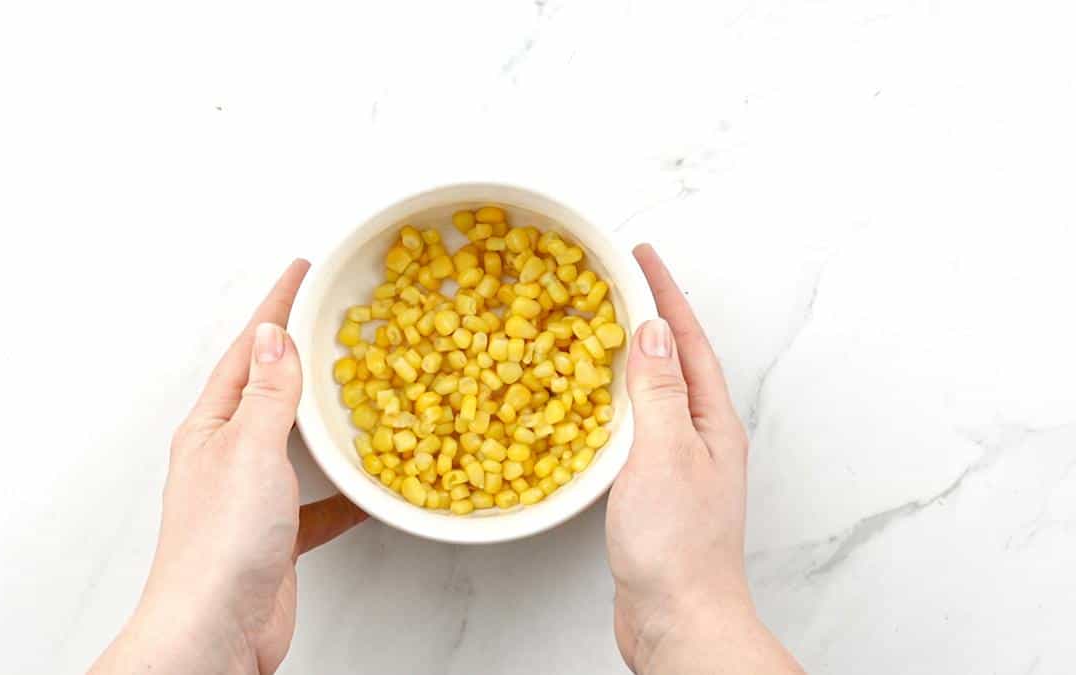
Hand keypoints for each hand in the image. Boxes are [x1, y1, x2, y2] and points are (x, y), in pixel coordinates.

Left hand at [91, 260, 366, 674]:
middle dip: (300, 354)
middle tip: (335, 319)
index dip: (276, 307)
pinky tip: (368, 488)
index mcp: (212, 427)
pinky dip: (343, 493)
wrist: (214, 632)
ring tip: (359, 390)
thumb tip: (272, 336)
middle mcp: (227, 456)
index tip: (302, 269)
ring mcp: (251, 498)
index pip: (248, 350)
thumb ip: (267, 395)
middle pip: (269, 391)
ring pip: (294, 445)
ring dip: (324, 420)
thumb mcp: (249, 451)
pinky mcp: (275, 537)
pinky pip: (316, 504)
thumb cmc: (220, 544)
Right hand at [607, 245, 803, 673]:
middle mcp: (700, 436)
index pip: (687, 339)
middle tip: (616, 279)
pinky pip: (634, 428)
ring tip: (599, 326)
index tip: (641, 253)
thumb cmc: (678, 546)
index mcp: (711, 421)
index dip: (664, 292)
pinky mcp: (653, 490)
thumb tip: (651, 331)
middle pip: (674, 358)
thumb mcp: (665, 454)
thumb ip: (658, 391)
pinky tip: (591, 405)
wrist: (679, 620)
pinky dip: (613, 402)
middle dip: (648, 314)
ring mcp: (677, 464)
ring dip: (628, 356)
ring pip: (653, 392)